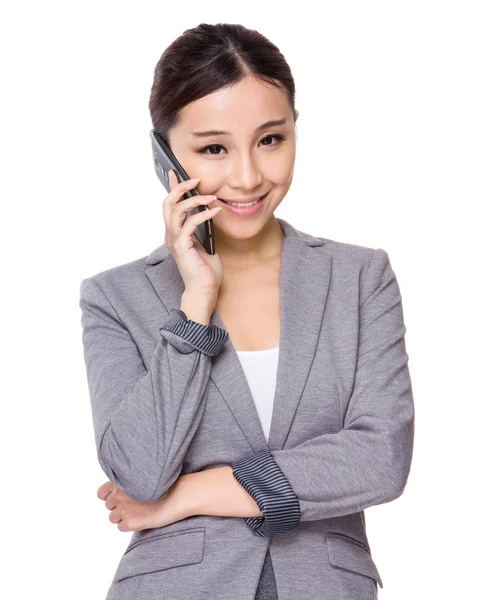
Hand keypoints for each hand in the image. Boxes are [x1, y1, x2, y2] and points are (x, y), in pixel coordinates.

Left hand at [97, 476, 191, 531]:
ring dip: (123, 516)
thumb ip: (128, 482)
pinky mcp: (131, 522)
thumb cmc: (166, 484)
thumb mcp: (145, 476)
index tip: (119, 498)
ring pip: (113, 517)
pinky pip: (121, 527)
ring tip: (140, 511)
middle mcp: (119, 494)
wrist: (180, 494)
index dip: (109, 496)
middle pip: (109, 506)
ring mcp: (124, 509)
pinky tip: (142, 518)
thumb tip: (116, 493)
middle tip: (135, 505)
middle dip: (119, 506)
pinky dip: (129, 525)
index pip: (101, 493)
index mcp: (121, 481)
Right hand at [164, 170, 223, 298]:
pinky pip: (189, 224)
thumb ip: (202, 230)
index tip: (176, 173)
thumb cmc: (205, 271)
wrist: (203, 290)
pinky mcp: (182, 247)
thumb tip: (209, 213)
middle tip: (195, 180)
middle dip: (180, 188)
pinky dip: (203, 214)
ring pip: (176, 211)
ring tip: (211, 197)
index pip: (169, 206)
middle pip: (168, 204)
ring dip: (194, 200)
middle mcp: (171, 235)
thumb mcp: (205, 244)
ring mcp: (174, 241)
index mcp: (174, 233)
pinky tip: (215, 211)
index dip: (172, 188)